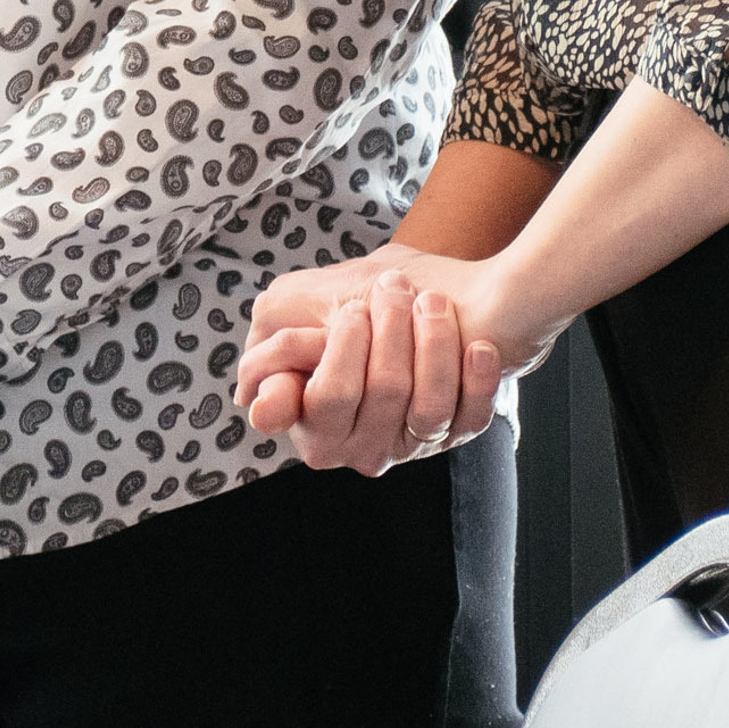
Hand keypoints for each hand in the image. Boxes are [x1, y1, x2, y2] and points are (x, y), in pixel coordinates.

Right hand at [234, 265, 503, 475]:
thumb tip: (251, 402)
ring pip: (425, 405)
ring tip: (433, 302)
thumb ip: (281, 349)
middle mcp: (362, 441)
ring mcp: (411, 440)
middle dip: (390, 330)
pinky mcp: (459, 431)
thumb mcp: (316, 304)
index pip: (325, 400)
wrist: (462, 290)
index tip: (355, 313)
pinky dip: (474, 377)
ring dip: (433, 341)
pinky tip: (477, 346)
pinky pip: (469, 419)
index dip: (341, 354)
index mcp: (318, 420)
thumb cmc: (377, 293)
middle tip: (393, 287)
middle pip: (380, 392)